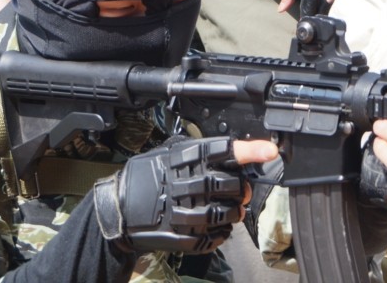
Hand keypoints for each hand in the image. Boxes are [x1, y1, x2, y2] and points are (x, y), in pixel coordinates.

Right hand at [93, 136, 277, 253]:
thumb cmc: (146, 177)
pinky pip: (213, 235)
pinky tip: (218, 226)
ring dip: (236, 211)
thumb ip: (198, 152)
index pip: (223, 150)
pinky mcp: (180, 235)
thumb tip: (237, 150)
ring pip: (226, 212)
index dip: (249, 151)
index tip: (270, 152)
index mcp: (182, 159)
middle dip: (242, 187)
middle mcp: (184, 184)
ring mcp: (182, 212)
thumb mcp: (167, 154)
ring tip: (234, 209)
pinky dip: (222, 232)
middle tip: (241, 190)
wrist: (116, 210)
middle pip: (231, 184)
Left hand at [279, 0, 356, 15]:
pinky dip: (334, 8)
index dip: (304, 18)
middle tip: (312, 16)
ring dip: (324, 14)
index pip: (306, 13)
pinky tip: (331, 6)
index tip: (303, 21)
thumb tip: (280, 10)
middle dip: (314, 17)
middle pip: (318, 16)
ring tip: (321, 11)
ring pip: (329, 13)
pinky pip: (337, 7)